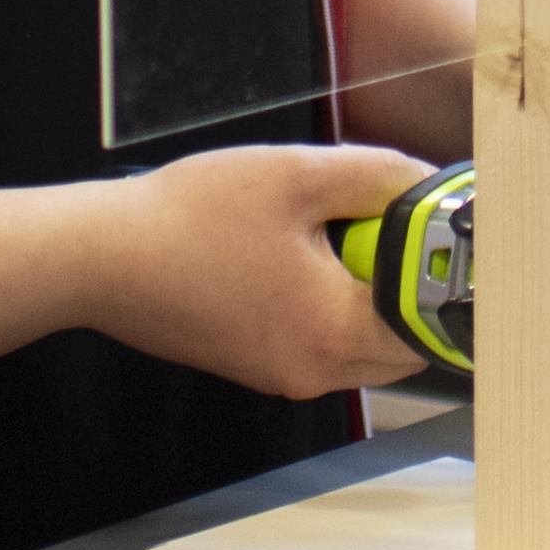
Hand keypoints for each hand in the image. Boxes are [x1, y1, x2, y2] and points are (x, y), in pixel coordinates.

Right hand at [70, 142, 434, 398]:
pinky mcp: (256, 366)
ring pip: (362, 345)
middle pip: (403, 342)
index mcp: (333, 331)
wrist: (101, 258)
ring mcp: (281, 374)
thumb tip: (423, 184)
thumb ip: (378, 177)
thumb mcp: (297, 175)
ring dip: (368, 295)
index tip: (448, 235)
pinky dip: (329, 306)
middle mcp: (313, 370)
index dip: (448, 278)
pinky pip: (320, 344)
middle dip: (408, 286)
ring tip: (336, 233)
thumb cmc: (190, 217)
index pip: (431, 325)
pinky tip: (297, 254)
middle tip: (388, 226)